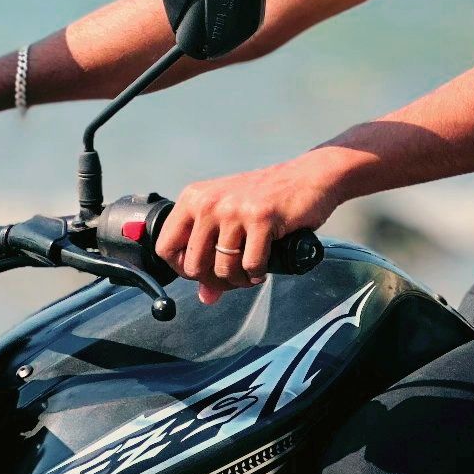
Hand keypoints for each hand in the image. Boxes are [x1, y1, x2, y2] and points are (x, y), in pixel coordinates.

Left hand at [155, 154, 346, 305]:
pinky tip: (264, 266)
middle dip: (214, 280)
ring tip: (250, 272)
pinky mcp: (261, 218)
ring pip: (223, 269)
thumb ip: (212, 255)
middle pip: (193, 266)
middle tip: (233, 277)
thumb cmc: (267, 198)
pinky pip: (251, 265)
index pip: (165, 247)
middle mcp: (209, 202)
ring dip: (239, 280)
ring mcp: (234, 209)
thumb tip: (206, 296)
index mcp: (194, 198)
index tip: (203, 273)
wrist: (308, 176)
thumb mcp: (231, 221)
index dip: (183, 270)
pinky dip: (258, 273)